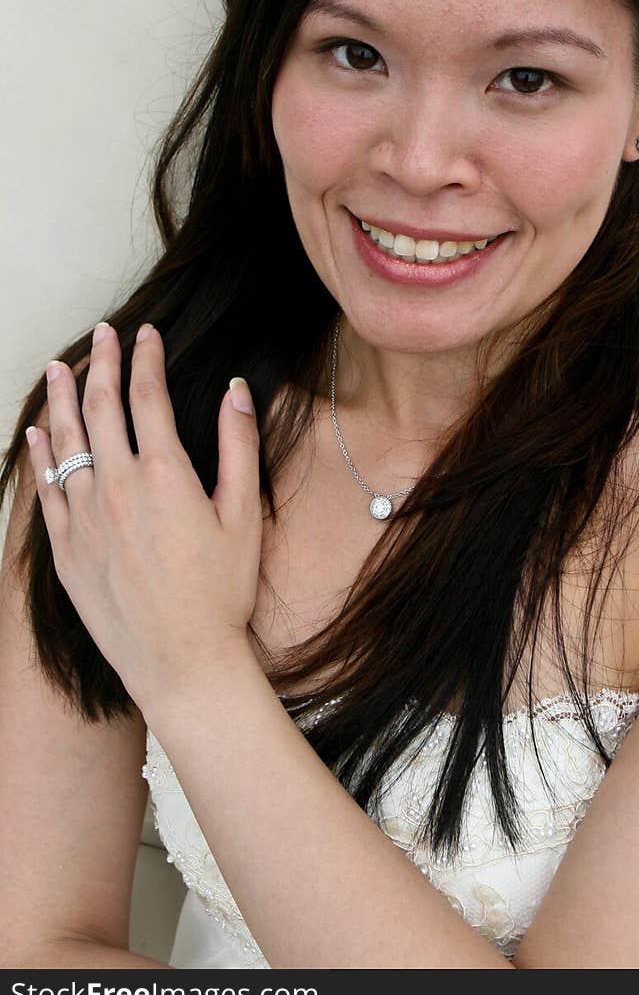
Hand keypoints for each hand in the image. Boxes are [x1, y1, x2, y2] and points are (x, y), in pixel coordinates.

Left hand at [26, 322, 263, 714]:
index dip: (145, 358)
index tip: (146, 334)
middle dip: (102, 364)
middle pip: (100, 407)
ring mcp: (83, 517)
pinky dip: (41, 457)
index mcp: (163, 472)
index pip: (147, 395)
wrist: (181, 659)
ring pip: (65, 442)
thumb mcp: (243, 514)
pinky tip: (38, 436)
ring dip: (61, 399)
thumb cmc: (221, 591)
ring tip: (59, 369)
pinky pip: (46, 490)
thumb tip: (237, 392)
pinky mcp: (66, 549)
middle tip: (102, 335)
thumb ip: (237, 447)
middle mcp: (115, 485)